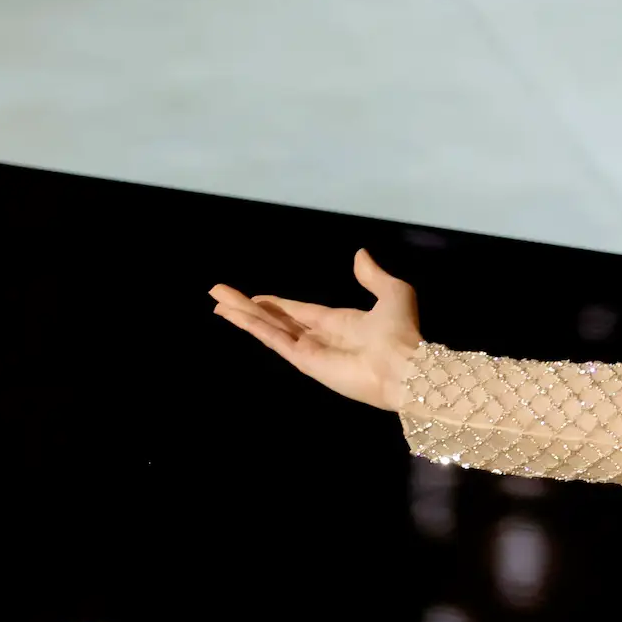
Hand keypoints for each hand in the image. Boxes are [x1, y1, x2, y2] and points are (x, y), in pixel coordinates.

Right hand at [209, 248, 423, 409]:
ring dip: (241, 314)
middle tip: (219, 294)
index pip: (298, 311)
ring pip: (268, 328)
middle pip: (275, 319)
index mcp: (339, 322)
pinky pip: (273, 339)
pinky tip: (233, 315)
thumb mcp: (392, 292)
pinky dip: (252, 326)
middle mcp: (319, 337)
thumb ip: (372, 275)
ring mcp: (309, 351)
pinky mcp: (304, 361)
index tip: (255, 297)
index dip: (276, 303)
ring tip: (216, 302)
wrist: (405, 366)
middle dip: (248, 307)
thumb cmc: (401, 331)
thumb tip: (360, 255)